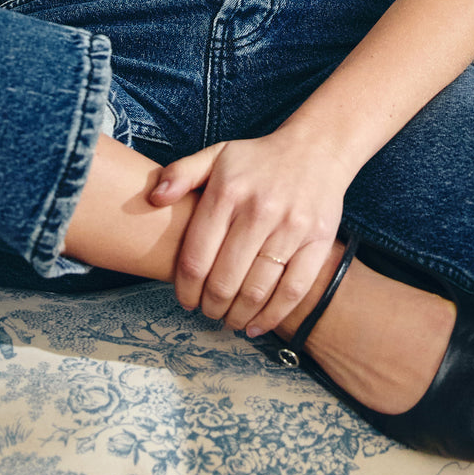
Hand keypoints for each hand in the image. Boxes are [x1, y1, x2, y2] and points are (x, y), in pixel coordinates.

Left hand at [149, 128, 351, 335]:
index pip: (197, 257)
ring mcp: (292, 228)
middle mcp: (259, 210)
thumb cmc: (259, 159)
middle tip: (207, 312)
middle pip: (225, 280)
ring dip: (238, 316)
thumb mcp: (217, 155)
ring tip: (229, 320)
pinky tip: (256, 325)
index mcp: (228, 192)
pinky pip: (293, 291)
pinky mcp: (319, 241)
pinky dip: (272, 316)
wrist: (317, 149)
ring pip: (257, 290)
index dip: (186, 289)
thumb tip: (154, 198)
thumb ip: (181, 173)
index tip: (185, 300)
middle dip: (211, 306)